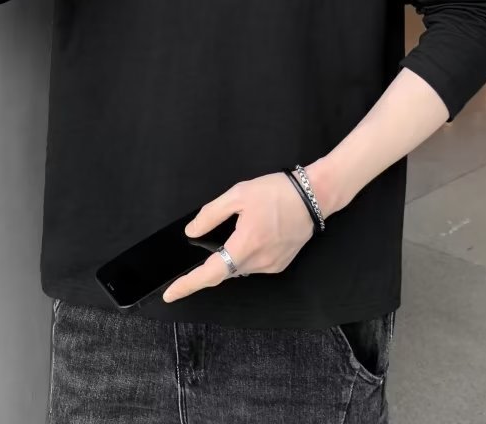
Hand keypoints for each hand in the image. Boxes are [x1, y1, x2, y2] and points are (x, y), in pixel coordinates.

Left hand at [161, 171, 319, 303]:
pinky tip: (254, 234)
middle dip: (212, 262)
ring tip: (240, 229)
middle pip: (225, 271)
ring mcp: (271, 266)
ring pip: (240, 268)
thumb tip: (192, 232)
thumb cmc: (276, 191)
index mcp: (245, 245)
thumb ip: (211, 214)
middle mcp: (258, 262)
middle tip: (210, 240)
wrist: (315, 195)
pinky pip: (255, 265)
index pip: (210, 273)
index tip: (171, 295)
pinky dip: (246, 255)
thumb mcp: (238, 194)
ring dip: (231, 256)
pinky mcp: (281, 264)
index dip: (188, 285)